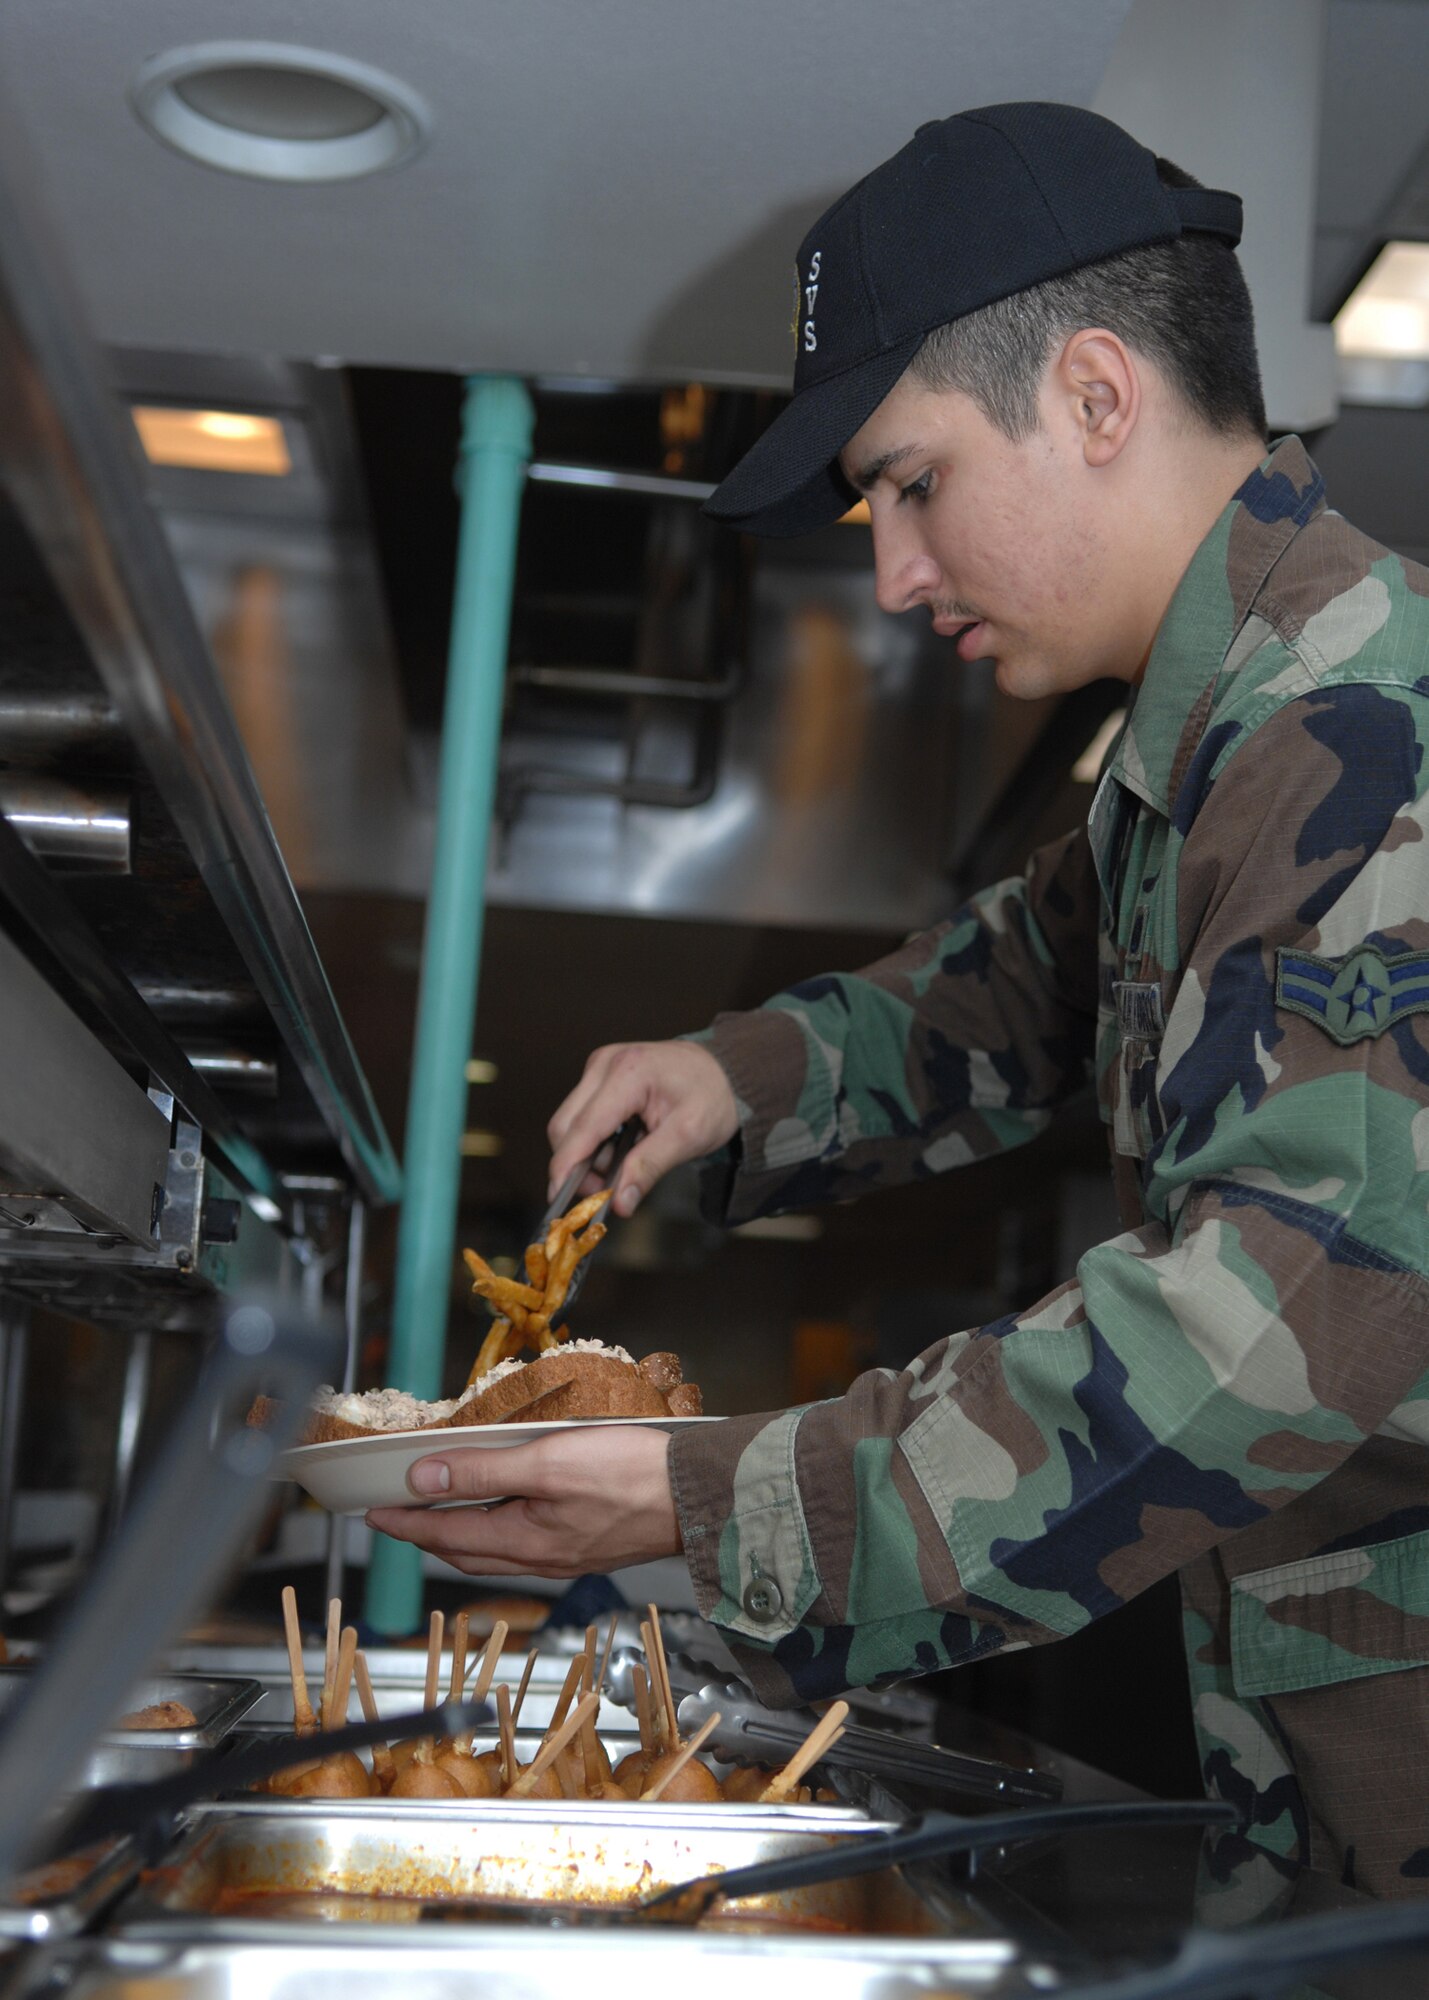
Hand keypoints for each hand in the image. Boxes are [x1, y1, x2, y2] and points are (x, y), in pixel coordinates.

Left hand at [365, 1426, 681, 1577]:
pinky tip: (507, 1510)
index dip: (404, 1524)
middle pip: (466, 1550)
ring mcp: (566, 1555)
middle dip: (426, 1534)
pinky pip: (525, 1543)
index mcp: (524, 1541)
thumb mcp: (547, 1461)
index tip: (372, 1514)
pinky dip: (499, 1529)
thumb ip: (483, 1469)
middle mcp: (540, 1557)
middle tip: (397, 1516)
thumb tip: (424, 1477)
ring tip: (442, 1512)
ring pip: (495, 1549)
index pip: (444, 1535)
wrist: (698, 1498)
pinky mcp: (589, 1545)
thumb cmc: (631, 1476)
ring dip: (461, 1533)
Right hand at [548, 1040, 737, 1217]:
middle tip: (606, 1192)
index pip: (582, 1127)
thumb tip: (619, 1203)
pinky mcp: (600, 1076)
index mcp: (628, 1073)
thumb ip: (650, 1168)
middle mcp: (605, 1064)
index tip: (559, 1200)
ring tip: (627, 1165)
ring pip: (569, 1124)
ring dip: (588, 1155)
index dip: (566, 1167)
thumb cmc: (713, 1097)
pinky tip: (624, 1148)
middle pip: (564, 1126)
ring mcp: (600, 1067)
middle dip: (578, 1165)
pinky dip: (595, 1141)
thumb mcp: (689, 1137)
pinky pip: (582, 1117)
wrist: (726, 1070)